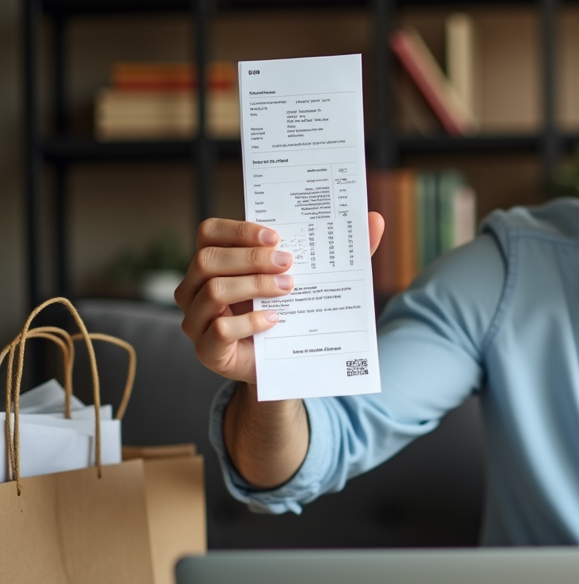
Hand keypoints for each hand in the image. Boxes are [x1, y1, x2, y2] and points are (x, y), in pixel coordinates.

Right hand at [175, 213, 384, 384]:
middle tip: (289, 263)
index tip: (277, 236)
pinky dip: (249, 322)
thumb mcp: (315, 279)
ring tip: (288, 289)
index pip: (210, 231)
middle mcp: (197, 288)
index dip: (239, 229)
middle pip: (208, 259)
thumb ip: (341, 251)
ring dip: (254, 286)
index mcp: (216, 262)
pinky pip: (219, 330)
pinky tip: (275, 320)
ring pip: (212, 291)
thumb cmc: (293, 311)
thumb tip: (376, 220)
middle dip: (251, 258)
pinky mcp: (207, 351)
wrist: (286, 363)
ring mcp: (197, 320)